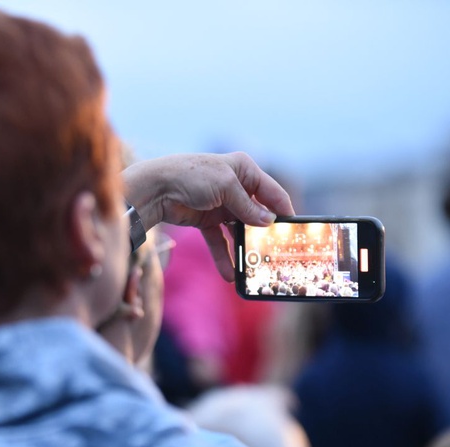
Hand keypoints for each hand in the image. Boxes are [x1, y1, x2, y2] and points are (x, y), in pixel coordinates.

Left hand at [122, 152, 293, 280]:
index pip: (272, 192)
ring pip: (239, 231)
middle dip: (265, 234)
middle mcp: (235, 186)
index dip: (284, 211)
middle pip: (257, 213)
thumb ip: (248, 207)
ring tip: (255, 269)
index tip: (295, 232)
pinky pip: (219, 241)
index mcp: (244, 170)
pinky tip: (229, 274)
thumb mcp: (225, 187)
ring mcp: (220, 204)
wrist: (154, 188)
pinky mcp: (206, 220)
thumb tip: (269, 222)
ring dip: (244, 249)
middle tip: (278, 253)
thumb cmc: (190, 176)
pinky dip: (224, 256)